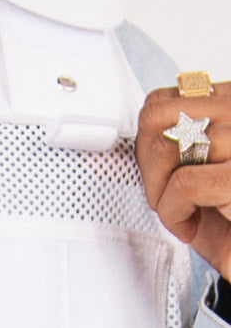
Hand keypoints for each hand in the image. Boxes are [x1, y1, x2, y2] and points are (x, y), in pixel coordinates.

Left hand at [137, 82, 230, 280]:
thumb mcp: (192, 177)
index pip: (162, 100)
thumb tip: (109, 149)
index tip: (163, 178)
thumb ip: (165, 150)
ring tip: (185, 214)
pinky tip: (191, 227)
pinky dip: (175, 214)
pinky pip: (184, 182)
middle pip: (156, 116)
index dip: (146, 145)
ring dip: (161, 194)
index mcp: (230, 104)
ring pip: (166, 146)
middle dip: (148, 166)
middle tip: (169, 198)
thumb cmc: (226, 225)